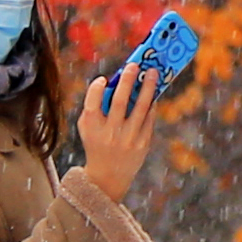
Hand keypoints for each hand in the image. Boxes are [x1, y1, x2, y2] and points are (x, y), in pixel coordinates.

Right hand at [79, 58, 170, 197]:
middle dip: (127, 80)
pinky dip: (151, 104)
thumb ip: (94, 107)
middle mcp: (110, 133)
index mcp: (92, 128)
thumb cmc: (97, 143)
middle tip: (135, 65)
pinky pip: (149, 119)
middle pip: (119, 101)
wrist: (108, 176)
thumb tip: (113, 82)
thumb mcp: (88, 128)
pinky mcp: (142, 144)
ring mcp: (128, 139)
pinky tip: (153, 94)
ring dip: (148, 88)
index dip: (97, 88)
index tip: (103, 78)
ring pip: (140, 108)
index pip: (92, 103)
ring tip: (153, 73)